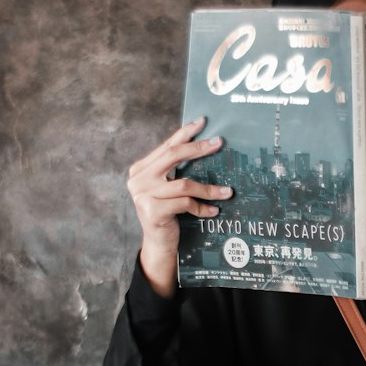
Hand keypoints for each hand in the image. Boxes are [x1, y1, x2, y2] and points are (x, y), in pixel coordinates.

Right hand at [127, 119, 231, 296]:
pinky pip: (185, 204)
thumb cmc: (168, 214)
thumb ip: (176, 171)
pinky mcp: (152, 211)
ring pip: (184, 184)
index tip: (202, 122)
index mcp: (140, 169)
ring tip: (227, 192)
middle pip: (172, 157)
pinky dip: (202, 207)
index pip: (166, 147)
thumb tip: (204, 147)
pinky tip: (213, 211)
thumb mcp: (169, 189)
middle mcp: (138, 180)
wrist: (159, 244)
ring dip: (209, 188)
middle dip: (198, 148)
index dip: (184, 133)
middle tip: (219, 143)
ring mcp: (143, 196)